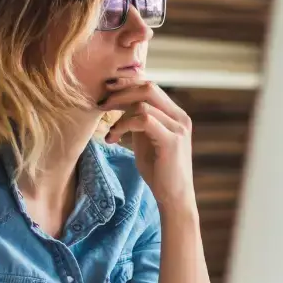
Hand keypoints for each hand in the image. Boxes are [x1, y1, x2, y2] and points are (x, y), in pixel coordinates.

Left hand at [100, 76, 195, 209]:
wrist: (174, 198)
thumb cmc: (159, 171)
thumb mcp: (146, 140)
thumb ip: (139, 121)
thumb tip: (120, 104)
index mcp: (176, 114)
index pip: (150, 87)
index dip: (127, 85)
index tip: (106, 92)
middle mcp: (180, 117)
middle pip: (148, 87)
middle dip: (121, 92)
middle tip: (101, 104)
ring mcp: (178, 128)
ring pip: (143, 103)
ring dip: (119, 114)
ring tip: (109, 130)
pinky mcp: (172, 141)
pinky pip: (144, 120)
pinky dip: (124, 125)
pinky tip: (114, 138)